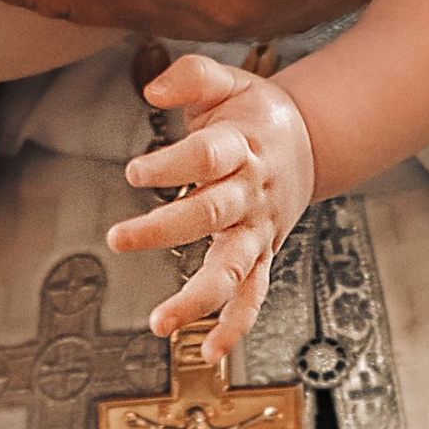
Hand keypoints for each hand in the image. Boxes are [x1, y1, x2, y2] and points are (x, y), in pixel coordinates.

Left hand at [108, 54, 314, 359]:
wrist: (311, 143)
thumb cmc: (254, 113)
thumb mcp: (229, 79)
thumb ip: (192, 76)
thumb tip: (152, 89)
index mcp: (242, 147)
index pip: (207, 156)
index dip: (172, 164)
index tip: (134, 172)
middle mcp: (251, 193)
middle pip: (211, 214)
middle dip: (164, 228)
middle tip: (118, 238)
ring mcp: (258, 230)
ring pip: (233, 268)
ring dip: (198, 298)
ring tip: (160, 322)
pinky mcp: (262, 255)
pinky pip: (253, 296)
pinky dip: (235, 326)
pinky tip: (210, 351)